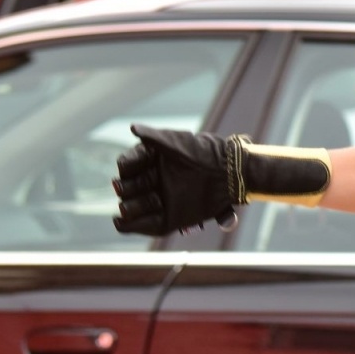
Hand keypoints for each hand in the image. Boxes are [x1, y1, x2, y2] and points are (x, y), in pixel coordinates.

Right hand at [113, 125, 237, 236]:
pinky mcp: (170, 218)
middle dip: (126, 188)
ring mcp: (160, 199)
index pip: (128, 164)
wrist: (230, 172)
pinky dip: (134, 225)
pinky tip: (123, 223)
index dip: (126, 166)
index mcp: (150, 161)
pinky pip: (148, 225)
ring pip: (134, 206)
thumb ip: (156, 137)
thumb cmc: (204, 152)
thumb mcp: (179, 143)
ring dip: (130, 208)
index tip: (125, 167)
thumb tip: (133, 128)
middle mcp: (151, 180)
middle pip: (128, 187)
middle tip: (125, 188)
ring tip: (129, 208)